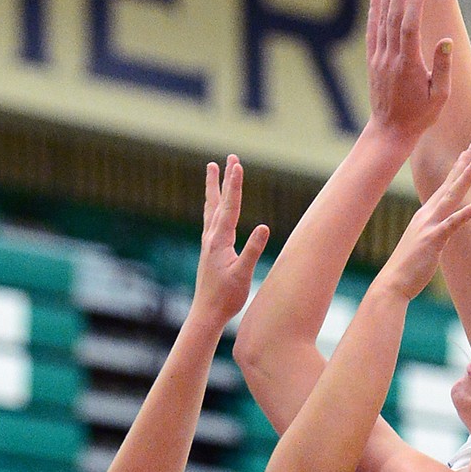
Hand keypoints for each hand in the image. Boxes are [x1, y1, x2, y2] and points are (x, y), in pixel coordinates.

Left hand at [193, 156, 269, 329]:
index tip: (237, 164)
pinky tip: (214, 208)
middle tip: (226, 158)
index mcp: (219, 241)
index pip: (230, 207)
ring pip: (211, 208)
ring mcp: (208, 243)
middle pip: (217, 201)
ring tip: (212, 170)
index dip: (234, 185)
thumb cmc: (226, 297)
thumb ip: (252, 250)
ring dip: (214, 188)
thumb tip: (264, 227)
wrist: (206, 313)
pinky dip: (213, 206)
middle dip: (223, 179)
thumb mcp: (243, 274)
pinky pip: (211, 220)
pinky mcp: (209, 250)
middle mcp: (211, 237)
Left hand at [367, 0, 451, 148]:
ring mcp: (379, 58)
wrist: (390, 131)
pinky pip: (372, 30)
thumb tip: (446, 40)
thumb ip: (443, 68)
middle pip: (393, 18)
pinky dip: (374, 10)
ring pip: (381, 21)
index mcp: (408, 65)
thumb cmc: (420, 115)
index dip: (415, 5)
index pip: (410, 28)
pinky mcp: (373, 60)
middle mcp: (390, 58)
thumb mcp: (439, 96)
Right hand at [377, 141, 470, 301]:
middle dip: (463, 163)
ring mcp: (429, 226)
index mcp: (426, 214)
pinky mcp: (433, 240)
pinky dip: (465, 214)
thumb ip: (432, 230)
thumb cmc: (408, 265)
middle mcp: (427, 215)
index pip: (445, 186)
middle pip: (449, 184)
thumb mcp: (422, 242)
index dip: (458, 168)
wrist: (393, 283)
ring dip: (465, 178)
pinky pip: (451, 225)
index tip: (469, 152)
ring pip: (451, 197)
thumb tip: (441, 228)